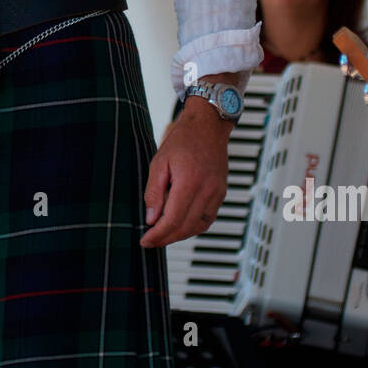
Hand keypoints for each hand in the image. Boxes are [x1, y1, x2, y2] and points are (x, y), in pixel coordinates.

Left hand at [142, 100, 229, 246]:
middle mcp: (207, 190)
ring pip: (198, 227)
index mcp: (190, 181)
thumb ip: (154, 192)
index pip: (173, 219)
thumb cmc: (183, 140)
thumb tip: (152, 218)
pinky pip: (208, 219)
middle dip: (166, 238)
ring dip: (180, 235)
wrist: (208, 126)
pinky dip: (193, 227)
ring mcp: (217, 193)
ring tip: (163, 234)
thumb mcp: (159, 162)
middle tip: (151, 241)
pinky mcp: (221, 193)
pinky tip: (180, 225)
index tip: (145, 240)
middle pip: (186, 227)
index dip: (158, 234)